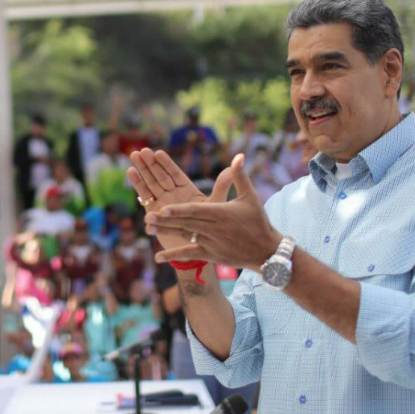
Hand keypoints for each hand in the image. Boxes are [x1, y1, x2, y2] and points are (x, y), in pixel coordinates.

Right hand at [129, 149, 212, 250]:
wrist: (197, 248)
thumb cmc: (209, 227)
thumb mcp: (216, 205)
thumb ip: (221, 187)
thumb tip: (232, 169)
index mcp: (187, 190)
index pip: (175, 174)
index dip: (167, 164)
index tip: (158, 152)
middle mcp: (173, 193)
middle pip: (160, 175)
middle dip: (151, 163)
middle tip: (143, 150)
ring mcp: (162, 202)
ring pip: (151, 182)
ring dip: (142, 170)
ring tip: (134, 155)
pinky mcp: (154, 212)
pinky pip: (145, 197)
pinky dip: (138, 184)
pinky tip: (131, 172)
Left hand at [146, 154, 281, 271]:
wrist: (267, 250)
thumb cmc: (258, 220)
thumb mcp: (250, 196)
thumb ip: (239, 176)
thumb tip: (239, 156)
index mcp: (221, 213)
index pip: (196, 211)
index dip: (179, 211)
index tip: (163, 209)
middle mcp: (214, 229)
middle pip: (186, 223)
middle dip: (166, 220)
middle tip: (147, 217)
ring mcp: (212, 243)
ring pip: (185, 236)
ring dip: (166, 232)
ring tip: (148, 228)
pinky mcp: (211, 255)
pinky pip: (190, 255)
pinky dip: (174, 256)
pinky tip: (158, 257)